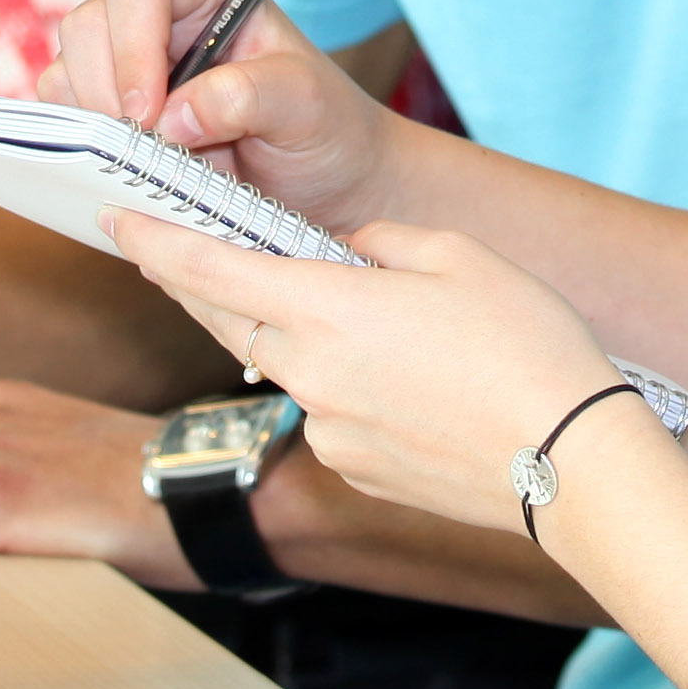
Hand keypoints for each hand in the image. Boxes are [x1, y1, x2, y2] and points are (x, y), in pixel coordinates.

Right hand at [48, 0, 405, 233]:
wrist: (327, 186)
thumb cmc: (326, 129)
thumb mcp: (307, 105)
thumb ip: (250, 95)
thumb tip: (175, 116)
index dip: (133, 47)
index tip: (150, 116)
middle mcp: (159, 15)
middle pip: (88, 25)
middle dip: (107, 93)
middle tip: (146, 151)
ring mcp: (127, 62)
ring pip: (68, 73)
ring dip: (97, 126)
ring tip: (155, 166)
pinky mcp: (111, 111)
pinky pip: (67, 119)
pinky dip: (86, 149)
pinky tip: (136, 173)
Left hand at [110, 211, 627, 534]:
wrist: (570, 463)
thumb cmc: (526, 347)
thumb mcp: (460, 256)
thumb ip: (385, 242)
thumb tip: (350, 253)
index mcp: (325, 309)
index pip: (210, 270)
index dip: (156, 243)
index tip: (117, 219)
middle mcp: (309, 374)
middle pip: (227, 320)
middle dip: (196, 284)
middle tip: (174, 251)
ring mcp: (328, 431)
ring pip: (285, 366)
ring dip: (288, 333)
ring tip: (350, 312)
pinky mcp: (355, 469)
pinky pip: (328, 411)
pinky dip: (339, 383)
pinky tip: (400, 376)